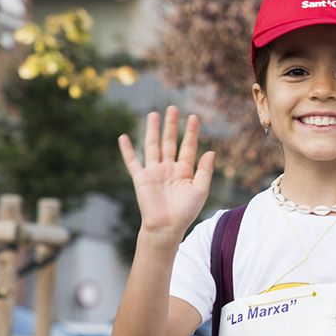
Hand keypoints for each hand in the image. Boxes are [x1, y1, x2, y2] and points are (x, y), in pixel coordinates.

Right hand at [117, 106, 215, 238]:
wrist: (166, 228)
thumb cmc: (185, 212)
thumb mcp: (200, 190)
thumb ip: (205, 171)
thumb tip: (211, 151)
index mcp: (184, 171)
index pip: (188, 146)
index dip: (191, 132)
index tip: (194, 116)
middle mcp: (168, 168)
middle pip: (169, 141)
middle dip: (171, 125)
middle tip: (172, 108)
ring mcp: (154, 172)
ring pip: (152, 146)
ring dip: (152, 130)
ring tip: (153, 114)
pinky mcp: (141, 178)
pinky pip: (133, 161)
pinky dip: (127, 150)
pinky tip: (124, 137)